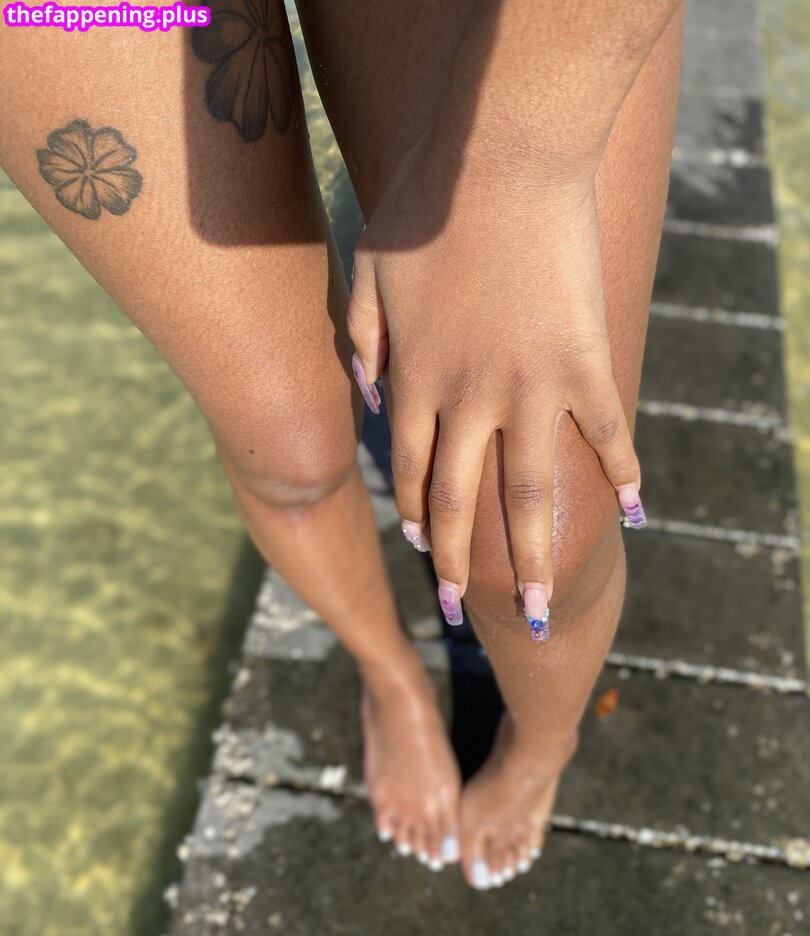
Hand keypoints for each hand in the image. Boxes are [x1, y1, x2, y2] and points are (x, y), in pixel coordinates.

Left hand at [348, 129, 645, 638]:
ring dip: (533, 563)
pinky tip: (635, 513)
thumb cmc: (423, 205)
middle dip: (460, 566)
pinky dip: (623, 474)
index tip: (425, 553)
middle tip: (461, 612)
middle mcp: (467, 403)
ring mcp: (528, 390)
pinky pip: (606, 434)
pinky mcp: (583, 365)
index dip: (418, 519)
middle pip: (460, 503)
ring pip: (529, 499)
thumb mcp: (366, 271)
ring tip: (540, 613)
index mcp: (415, 382)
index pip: (410, 473)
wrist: (497, 159)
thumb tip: (365, 392)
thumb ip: (360, 339)